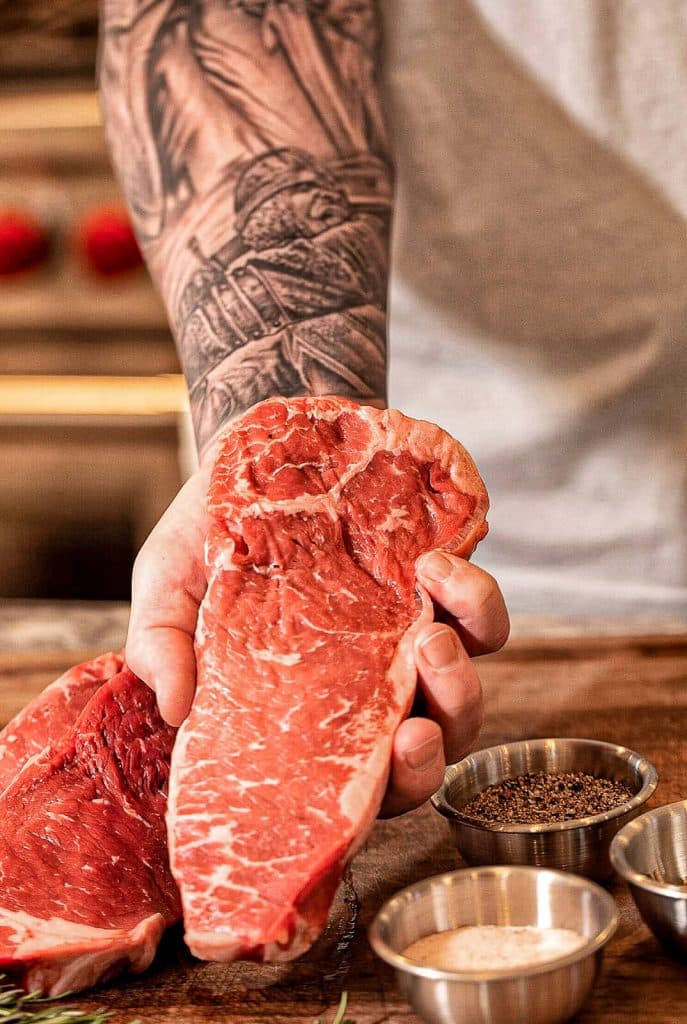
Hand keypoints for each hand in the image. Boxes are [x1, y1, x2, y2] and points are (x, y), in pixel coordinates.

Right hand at [126, 482, 508, 813]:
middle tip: (411, 726)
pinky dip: (475, 604)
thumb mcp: (168, 584)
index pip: (356, 784)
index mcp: (310, 708)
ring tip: (427, 639)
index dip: (378, 796)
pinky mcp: (440, 589)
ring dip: (460, 685)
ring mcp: (410, 640)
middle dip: (431, 756)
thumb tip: (175, 709)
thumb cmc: (213, 535)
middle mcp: (370, 686)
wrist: (258, 455)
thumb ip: (162, 643)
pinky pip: (484, 618)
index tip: (375, 775)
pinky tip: (435, 570)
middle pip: (426, 753)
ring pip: (466, 696)